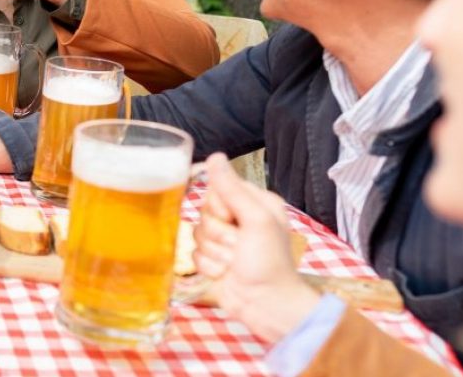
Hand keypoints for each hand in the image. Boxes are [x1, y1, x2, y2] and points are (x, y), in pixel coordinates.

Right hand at [194, 153, 320, 342]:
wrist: (266, 305)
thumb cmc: (268, 262)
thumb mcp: (255, 220)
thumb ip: (231, 188)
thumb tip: (214, 156)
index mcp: (254, 202)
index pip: (218, 188)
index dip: (220, 206)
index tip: (234, 221)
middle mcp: (239, 217)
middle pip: (204, 211)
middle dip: (218, 233)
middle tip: (237, 247)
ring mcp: (225, 240)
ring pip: (197, 233)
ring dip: (215, 252)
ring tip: (234, 263)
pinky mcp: (213, 259)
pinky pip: (194, 253)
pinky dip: (209, 266)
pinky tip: (225, 273)